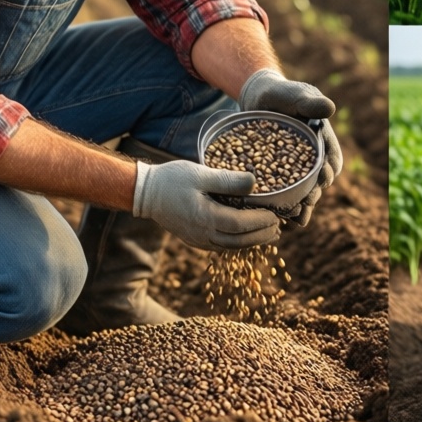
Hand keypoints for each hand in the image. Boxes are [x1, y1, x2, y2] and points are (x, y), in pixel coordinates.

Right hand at [133, 159, 279, 250]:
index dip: (260, 222)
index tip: (275, 216)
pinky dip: (237, 243)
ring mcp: (197, 240)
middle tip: (278, 228)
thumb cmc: (171, 179)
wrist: (144, 193)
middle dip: (261, 235)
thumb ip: (228, 180)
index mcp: (206, 218)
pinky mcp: (194, 240)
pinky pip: (220, 246)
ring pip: (231, 247)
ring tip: (268, 235)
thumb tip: (254, 182)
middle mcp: (203, 234)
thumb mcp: (200, 174)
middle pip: (239, 241)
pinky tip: (246, 236)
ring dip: (252, 242)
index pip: (241, 225)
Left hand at [239, 68, 343, 226]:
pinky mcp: (279, 176)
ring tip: (295, 218)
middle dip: (315, 194)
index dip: (329, 171)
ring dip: (302, 207)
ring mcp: (295, 169)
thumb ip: (309, 102)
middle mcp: (312, 159)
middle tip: (306, 201)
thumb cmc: (280, 94)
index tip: (323, 176)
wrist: (257, 99)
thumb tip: (329, 108)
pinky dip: (285, 207)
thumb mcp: (294, 95)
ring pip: (304, 193)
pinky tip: (280, 218)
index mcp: (322, 142)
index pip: (333, 162)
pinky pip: (286, 195)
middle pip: (319, 183)